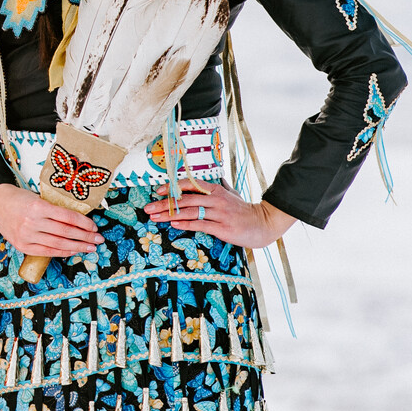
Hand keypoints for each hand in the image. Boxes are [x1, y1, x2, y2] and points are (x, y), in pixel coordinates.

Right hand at [0, 184, 102, 257]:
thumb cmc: (18, 198)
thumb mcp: (37, 198)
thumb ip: (54, 210)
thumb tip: (79, 221)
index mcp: (37, 206)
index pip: (67, 216)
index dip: (84, 223)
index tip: (94, 226)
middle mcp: (32, 222)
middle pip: (65, 232)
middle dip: (85, 236)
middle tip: (98, 239)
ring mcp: (26, 235)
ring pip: (58, 243)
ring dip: (77, 246)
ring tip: (90, 247)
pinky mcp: (22, 245)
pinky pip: (47, 251)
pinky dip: (62, 252)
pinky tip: (73, 250)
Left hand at [144, 179, 294, 248]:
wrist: (263, 223)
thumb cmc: (243, 210)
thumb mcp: (230, 195)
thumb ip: (215, 190)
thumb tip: (204, 182)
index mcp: (215, 190)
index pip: (189, 185)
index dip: (172, 187)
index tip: (157, 191)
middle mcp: (216, 200)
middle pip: (185, 199)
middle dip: (163, 204)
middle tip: (148, 207)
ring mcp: (219, 214)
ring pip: (189, 212)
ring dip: (169, 215)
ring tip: (154, 217)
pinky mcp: (222, 227)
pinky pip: (200, 225)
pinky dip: (185, 224)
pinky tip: (173, 224)